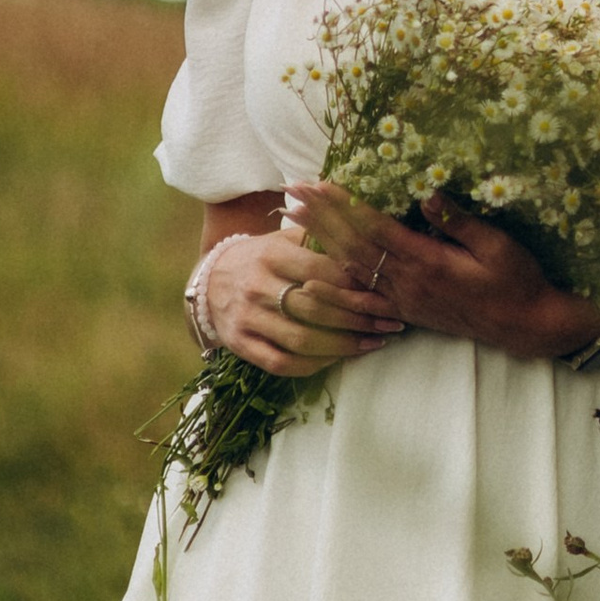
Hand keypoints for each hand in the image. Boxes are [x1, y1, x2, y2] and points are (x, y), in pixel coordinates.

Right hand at [205, 220, 407, 380]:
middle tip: (390, 323)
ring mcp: (247, 319)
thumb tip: (363, 236)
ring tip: (373, 344)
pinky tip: (338, 359)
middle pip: (315, 308)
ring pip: (301, 340)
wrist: (209, 282)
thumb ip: (318, 238)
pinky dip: (314, 364)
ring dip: (343, 346)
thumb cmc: (261, 258)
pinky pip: (281, 363)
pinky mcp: (241, 345)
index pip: (320, 271)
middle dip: (359, 319)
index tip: (385, 293)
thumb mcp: (283, 240)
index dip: (356, 285)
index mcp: (271, 255)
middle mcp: (257, 287)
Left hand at [282, 180, 599, 364]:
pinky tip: (312, 281)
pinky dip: (336, 288)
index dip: (344, 205)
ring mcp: (405, 300)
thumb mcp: (498, 246)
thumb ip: (460, 222)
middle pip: (354, 245)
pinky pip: (364, 300)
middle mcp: (408, 283)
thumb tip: (427, 194)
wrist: (526, 325)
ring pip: (353, 269)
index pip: (375, 228)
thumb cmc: (518, 280)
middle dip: (321, 216)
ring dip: (322, 242)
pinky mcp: (407, 312)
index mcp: (428, 262)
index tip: (319, 184)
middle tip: (291, 192)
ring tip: (294, 221)